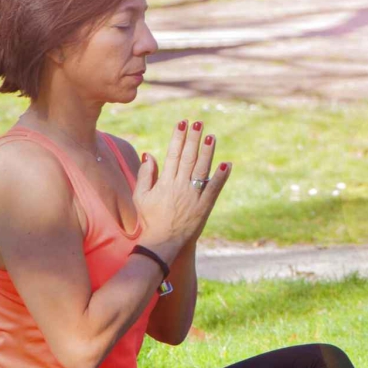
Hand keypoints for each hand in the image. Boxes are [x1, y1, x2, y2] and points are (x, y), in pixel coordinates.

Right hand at [133, 119, 230, 254]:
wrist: (162, 244)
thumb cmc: (149, 219)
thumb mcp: (141, 196)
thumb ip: (146, 175)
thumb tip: (150, 154)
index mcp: (164, 182)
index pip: (172, 154)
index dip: (178, 138)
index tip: (182, 123)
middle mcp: (179, 186)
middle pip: (188, 158)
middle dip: (193, 139)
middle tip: (199, 123)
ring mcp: (193, 197)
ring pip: (201, 170)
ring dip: (207, 152)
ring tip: (211, 136)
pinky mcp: (204, 207)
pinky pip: (214, 189)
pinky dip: (220, 176)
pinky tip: (226, 164)